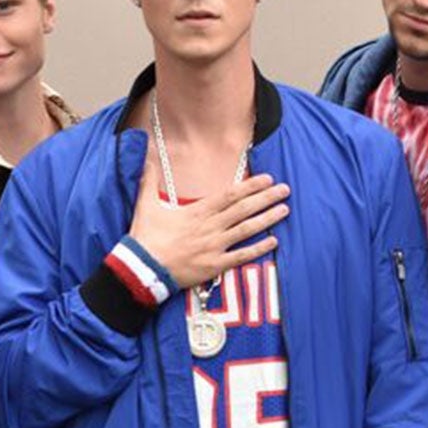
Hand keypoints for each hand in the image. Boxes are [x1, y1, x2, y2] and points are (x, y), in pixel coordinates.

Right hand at [128, 159, 289, 287]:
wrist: (142, 268)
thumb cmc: (145, 237)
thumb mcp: (145, 205)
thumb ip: (149, 181)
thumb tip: (147, 158)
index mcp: (197, 211)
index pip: (230, 195)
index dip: (251, 186)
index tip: (267, 179)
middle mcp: (210, 227)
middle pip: (244, 209)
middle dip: (266, 198)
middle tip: (285, 190)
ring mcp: (214, 247)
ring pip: (246, 230)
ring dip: (267, 219)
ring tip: (284, 210)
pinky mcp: (214, 266)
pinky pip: (241, 256)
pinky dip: (258, 249)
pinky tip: (274, 241)